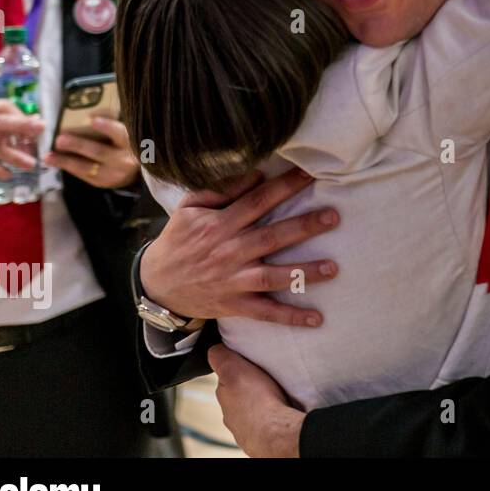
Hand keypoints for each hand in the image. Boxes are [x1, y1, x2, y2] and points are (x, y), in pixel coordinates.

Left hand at [43, 116, 139, 188]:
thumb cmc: (121, 144)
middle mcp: (123, 159)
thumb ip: (109, 125)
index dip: (107, 127)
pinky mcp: (102, 182)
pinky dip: (67, 167)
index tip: (92, 120)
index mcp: (130, 142)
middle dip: (78, 145)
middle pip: (99, 152)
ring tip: (48, 156)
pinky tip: (53, 161)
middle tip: (60, 139)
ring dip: (65, 160)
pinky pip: (82, 175)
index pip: (120, 133)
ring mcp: (113, 174)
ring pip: (87, 167)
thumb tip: (85, 113)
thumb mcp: (121, 134)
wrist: (132, 170)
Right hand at [139, 167, 338, 324]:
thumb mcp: (190, 208)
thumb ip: (221, 189)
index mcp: (220, 224)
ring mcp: (233, 280)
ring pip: (272, 276)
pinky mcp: (234, 305)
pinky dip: (290, 317)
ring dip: (304, 273)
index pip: (258, 201)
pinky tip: (316, 318)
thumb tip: (257, 172)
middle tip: (334, 217)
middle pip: (271, 237)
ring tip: (333, 267)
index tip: (311, 174)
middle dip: (303, 227)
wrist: (156, 284)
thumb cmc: (178, 239)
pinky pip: (265, 313)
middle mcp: (230, 251)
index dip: (284, 186)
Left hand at [209, 344, 303, 456]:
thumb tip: (214, 349)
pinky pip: (265, 420)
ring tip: (273, 393)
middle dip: (248, 387)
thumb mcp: (233, 368)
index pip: (225, 379)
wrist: (276, 432)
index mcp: (224, 396)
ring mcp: (246, 427)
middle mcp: (231, 414)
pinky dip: (270, 415)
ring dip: (259, 402)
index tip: (245, 363)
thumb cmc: (257, 403)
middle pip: (238, 395)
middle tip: (263, 376)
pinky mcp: (262, 436)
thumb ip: (221, 357)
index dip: (235, 369)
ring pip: (251, 409)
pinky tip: (279, 408)